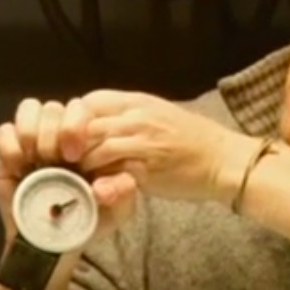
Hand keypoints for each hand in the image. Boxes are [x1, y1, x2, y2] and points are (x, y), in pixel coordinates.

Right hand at [0, 98, 140, 247]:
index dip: (77, 124)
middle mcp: (60, 135)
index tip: (76, 155)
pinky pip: (5, 131)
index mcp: (88, 139)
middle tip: (60, 159)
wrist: (53, 245)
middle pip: (55, 107)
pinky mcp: (9, 152)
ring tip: (38, 161)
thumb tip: (127, 174)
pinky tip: (20, 169)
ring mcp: (34, 140)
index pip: (82, 109)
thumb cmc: (87, 222)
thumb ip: (125, 190)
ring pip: (29, 108)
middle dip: (57, 130)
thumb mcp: (116, 210)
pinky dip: (11, 146)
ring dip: (33, 133)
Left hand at [76, 90, 263, 204]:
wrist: (223, 159)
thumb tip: (93, 126)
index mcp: (136, 101)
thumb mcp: (156, 115)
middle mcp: (137, 116)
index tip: (69, 140)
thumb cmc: (191, 141)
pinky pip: (113, 172)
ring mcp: (142, 141)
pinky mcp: (147, 167)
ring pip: (95, 149)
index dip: (73, 120)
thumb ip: (126, 118)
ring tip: (81, 177)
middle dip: (69, 146)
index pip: (89, 101)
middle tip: (66, 164)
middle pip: (86, 124)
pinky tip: (99, 188)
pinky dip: (100, 181)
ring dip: (83, 166)